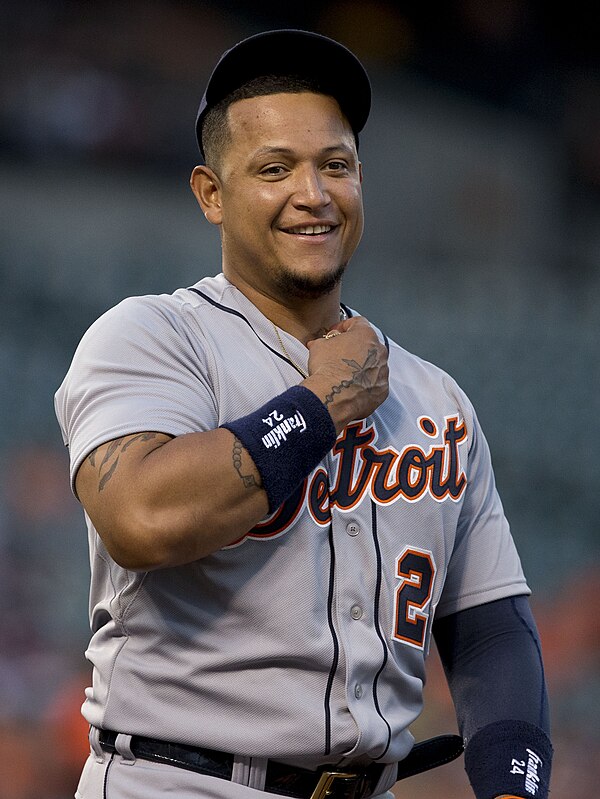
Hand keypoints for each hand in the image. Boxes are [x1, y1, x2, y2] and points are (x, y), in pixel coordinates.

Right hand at [303, 316, 388, 432]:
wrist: (333, 396)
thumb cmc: (328, 370)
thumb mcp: (319, 346)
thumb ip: (324, 341)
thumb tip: (321, 344)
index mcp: (365, 334)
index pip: (357, 322)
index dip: (343, 327)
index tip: (335, 333)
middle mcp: (379, 351)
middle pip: (367, 344)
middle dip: (353, 348)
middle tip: (338, 354)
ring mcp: (382, 371)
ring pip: (373, 364)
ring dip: (360, 366)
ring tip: (343, 373)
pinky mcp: (382, 389)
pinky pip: (374, 383)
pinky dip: (364, 384)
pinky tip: (351, 387)